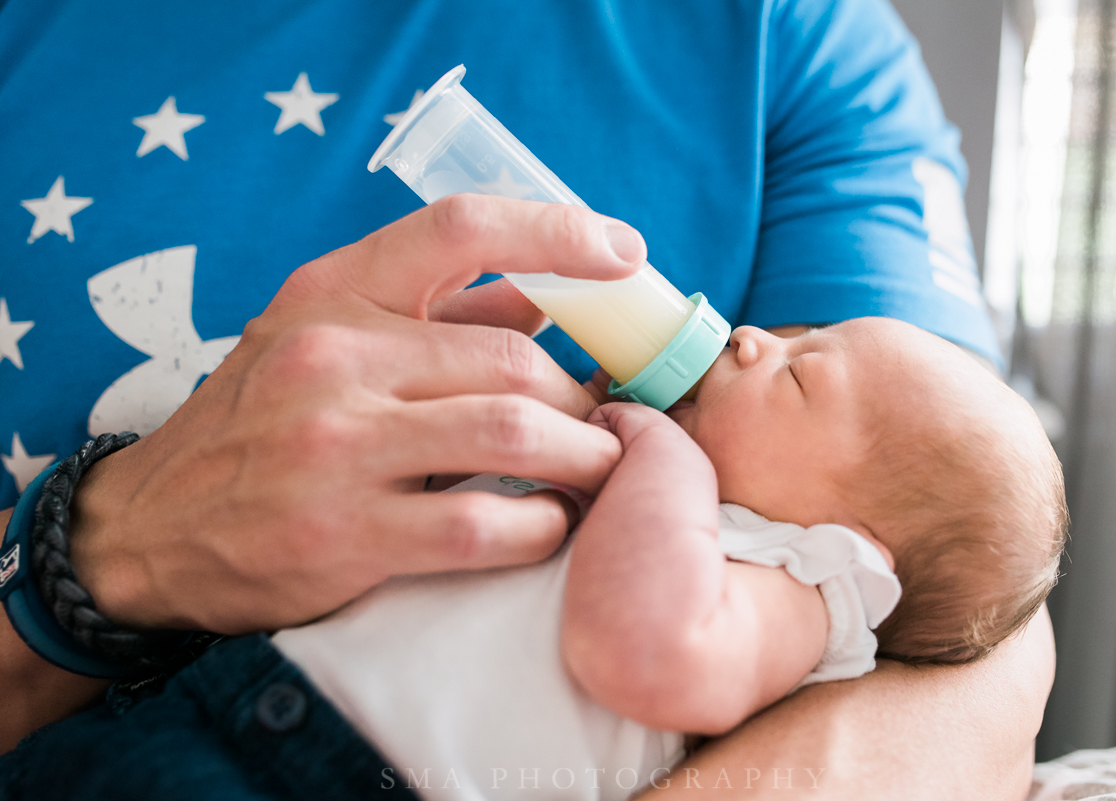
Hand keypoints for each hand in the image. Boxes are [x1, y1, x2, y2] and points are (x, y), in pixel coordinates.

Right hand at [68, 195, 645, 633]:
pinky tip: (547, 523)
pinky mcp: (344, 534)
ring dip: (581, 456)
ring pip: (512, 432)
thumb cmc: (258, 423)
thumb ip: (432, 315)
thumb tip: (546, 300)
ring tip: (597, 469)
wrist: (148, 529)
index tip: (624, 252)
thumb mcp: (321, 339)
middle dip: (582, 395)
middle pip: (513, 357)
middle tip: (606, 421)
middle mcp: (332, 358)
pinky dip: (538, 524)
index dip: (556, 233)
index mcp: (332, 293)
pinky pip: (482, 525)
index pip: (459, 228)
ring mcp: (336, 446)